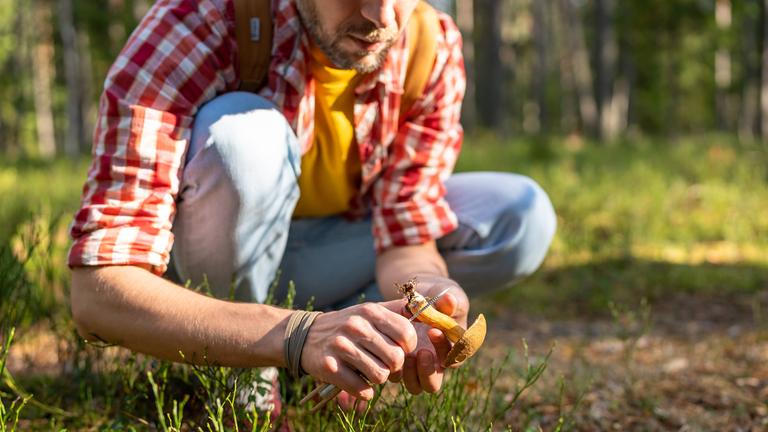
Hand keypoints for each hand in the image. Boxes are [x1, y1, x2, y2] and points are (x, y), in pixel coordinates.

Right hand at [300, 301, 416, 399]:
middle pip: (396, 358)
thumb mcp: (369, 311)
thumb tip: (424, 307)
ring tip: (369, 371)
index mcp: (370, 311)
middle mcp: (356, 326)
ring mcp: (341, 346)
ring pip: (380, 375)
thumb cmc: (348, 325)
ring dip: (378, 379)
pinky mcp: (329, 366)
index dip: (408, 347)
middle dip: (394, 366)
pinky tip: (359, 383)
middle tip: (383, 364)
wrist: (307, 335)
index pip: (407, 333)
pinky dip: (364, 391)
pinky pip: (361, 389)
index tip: (399, 350)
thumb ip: (396, 310)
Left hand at [389, 276, 469, 394]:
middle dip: (427, 371)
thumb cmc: (438, 295)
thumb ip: (450, 301)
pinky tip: (388, 348)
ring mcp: (417, 365)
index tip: (433, 330)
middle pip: (433, 384)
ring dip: (409, 374)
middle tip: (421, 352)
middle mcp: (436, 362)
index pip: (454, 359)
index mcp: (453, 349)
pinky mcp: (400, 363)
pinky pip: (396, 376)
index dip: (445, 349)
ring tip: (405, 354)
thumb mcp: (446, 294)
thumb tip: (450, 300)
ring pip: (415, 386)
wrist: (419, 294)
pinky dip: (393, 367)